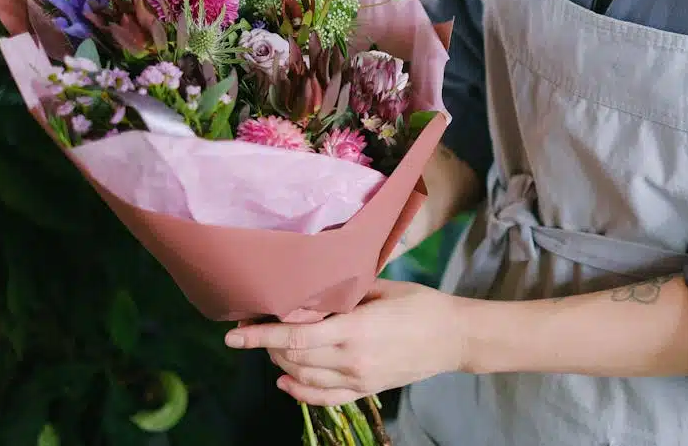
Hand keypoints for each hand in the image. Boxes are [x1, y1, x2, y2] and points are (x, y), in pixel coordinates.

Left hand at [224, 280, 468, 405]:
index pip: (295, 337)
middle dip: (267, 344)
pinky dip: (299, 391)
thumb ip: (345, 293)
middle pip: (293, 357)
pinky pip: (323, 397)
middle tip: (256, 325)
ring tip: (271, 346)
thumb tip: (309, 290)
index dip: (260, 337)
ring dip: (281, 362)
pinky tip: (285, 381)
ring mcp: (358, 379)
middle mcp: (352, 359)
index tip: (234, 334)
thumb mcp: (382, 289)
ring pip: (303, 377)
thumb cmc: (421, 304)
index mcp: (355, 330)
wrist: (454, 338)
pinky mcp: (366, 390)